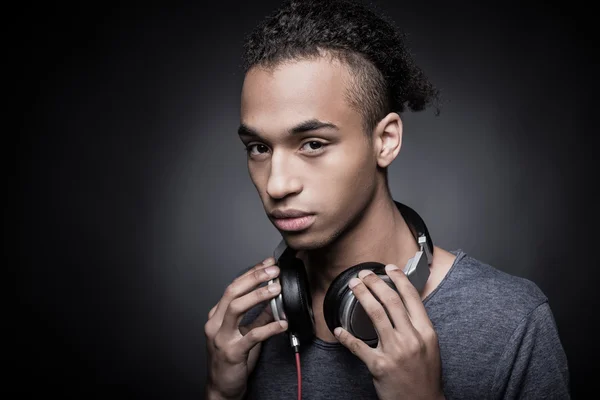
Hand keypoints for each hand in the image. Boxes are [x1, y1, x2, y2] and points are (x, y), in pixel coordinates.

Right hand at [204, 257, 287, 399]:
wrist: (222, 388)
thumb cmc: (232, 360)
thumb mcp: (244, 333)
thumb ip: (258, 316)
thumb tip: (275, 300)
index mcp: (217, 316)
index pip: (233, 287)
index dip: (251, 273)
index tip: (268, 263)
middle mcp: (215, 324)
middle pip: (233, 292)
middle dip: (254, 278)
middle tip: (273, 269)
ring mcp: (221, 338)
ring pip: (236, 308)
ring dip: (258, 295)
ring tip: (276, 289)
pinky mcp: (232, 353)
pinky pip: (252, 336)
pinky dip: (269, 327)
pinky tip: (283, 324)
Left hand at [333, 264, 443, 399]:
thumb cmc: (425, 376)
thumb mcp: (430, 346)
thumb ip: (418, 325)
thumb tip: (403, 305)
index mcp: (426, 332)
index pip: (412, 297)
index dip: (399, 278)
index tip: (389, 268)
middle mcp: (411, 338)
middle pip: (391, 301)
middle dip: (375, 282)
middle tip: (364, 274)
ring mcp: (395, 351)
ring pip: (375, 314)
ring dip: (362, 296)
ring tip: (354, 286)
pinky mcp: (379, 365)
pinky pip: (358, 345)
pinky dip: (346, 336)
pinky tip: (339, 329)